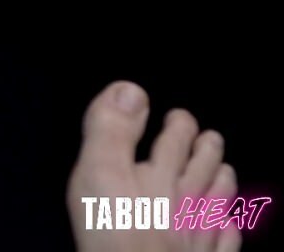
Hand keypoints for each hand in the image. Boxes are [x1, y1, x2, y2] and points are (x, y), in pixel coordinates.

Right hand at [67, 81, 244, 251]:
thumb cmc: (114, 232)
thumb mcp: (98, 172)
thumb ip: (111, 131)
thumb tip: (131, 90)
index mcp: (160, 175)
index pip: (174, 142)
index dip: (179, 125)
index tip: (179, 116)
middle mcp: (187, 201)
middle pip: (201, 169)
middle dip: (206, 149)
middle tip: (211, 137)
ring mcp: (201, 235)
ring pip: (218, 202)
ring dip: (222, 182)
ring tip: (224, 170)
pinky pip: (225, 242)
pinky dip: (228, 229)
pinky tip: (227, 226)